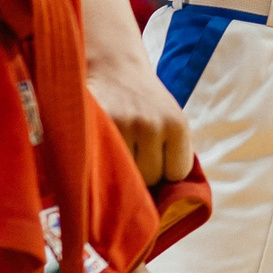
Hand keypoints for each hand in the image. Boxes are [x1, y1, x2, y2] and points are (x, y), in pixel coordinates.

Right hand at [91, 57, 188, 186]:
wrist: (114, 66)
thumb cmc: (145, 102)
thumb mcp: (170, 119)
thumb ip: (172, 153)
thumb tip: (167, 206)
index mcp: (177, 123)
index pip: (177, 174)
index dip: (165, 171)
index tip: (155, 158)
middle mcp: (151, 124)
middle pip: (149, 178)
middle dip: (141, 172)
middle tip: (132, 150)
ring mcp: (122, 124)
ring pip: (124, 175)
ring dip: (119, 168)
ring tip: (115, 147)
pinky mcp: (95, 124)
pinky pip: (101, 164)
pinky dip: (99, 162)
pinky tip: (99, 150)